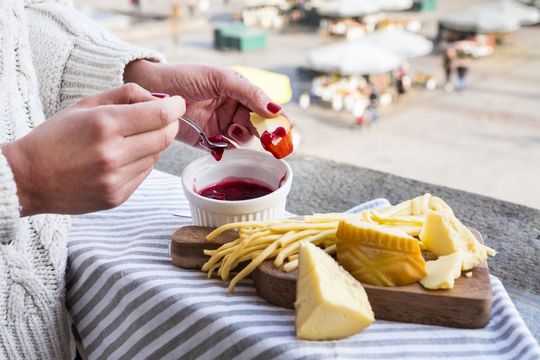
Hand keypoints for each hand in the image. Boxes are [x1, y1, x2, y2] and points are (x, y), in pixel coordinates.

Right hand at [1, 84, 184, 215]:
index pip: (159, 115)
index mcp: (104, 125)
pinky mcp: (117, 197)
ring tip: (133, 138)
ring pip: (157, 156)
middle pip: (165, 136)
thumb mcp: (85, 105)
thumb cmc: (55, 137)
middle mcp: (113, 154)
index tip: (178, 104)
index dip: (175, 107)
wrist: (27, 178)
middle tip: (165, 119)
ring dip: (154, 144)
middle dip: (170, 124)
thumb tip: (158, 98)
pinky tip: (124, 157)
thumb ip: (125, 95)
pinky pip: (145, 174)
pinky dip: (142, 162)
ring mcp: (116, 179)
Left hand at [124, 61, 283, 146]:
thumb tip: (275, 109)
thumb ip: (249, 92)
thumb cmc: (184, 77)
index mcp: (240, 92)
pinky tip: (218, 144)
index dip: (277, 120)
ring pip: (243, 141)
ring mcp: (221, 127)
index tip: (285, 130)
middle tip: (266, 138)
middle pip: (258, 127)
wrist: (151, 90)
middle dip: (262, 132)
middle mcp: (233, 111)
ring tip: (229, 132)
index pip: (265, 108)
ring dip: (241, 139)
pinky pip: (225, 151)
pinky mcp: (207, 142)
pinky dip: (225, 150)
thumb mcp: (220, 78)